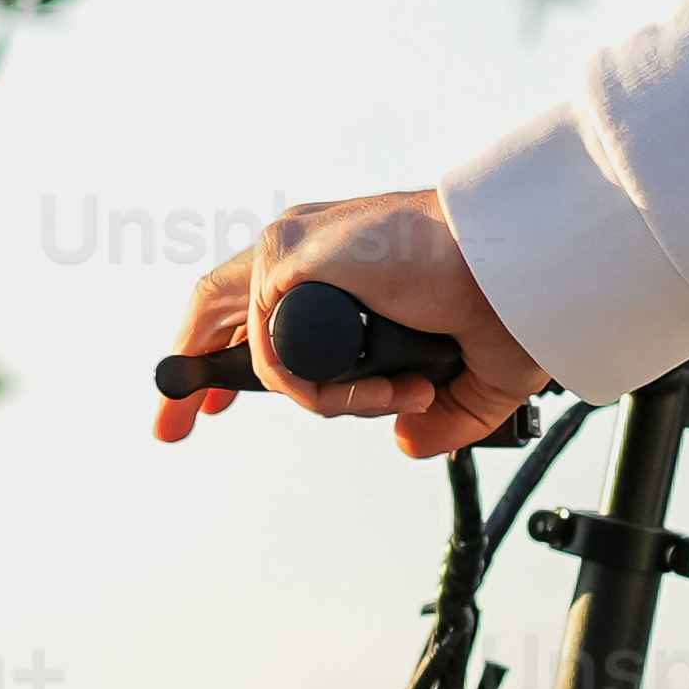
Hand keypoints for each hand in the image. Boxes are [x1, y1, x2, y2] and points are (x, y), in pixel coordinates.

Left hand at [168, 191, 539, 458]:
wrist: (517, 266)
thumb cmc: (505, 298)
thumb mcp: (467, 375)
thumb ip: (438, 414)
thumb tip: (408, 440)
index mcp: (335, 261)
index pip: (252, 303)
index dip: (223, 352)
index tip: (212, 404)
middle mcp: (302, 249)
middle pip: (210, 306)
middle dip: (186, 374)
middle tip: (171, 426)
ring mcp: (289, 250)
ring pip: (256, 349)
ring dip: (317, 395)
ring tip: (393, 394)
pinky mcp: (286, 261)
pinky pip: (273, 358)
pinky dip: (322, 390)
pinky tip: (380, 388)